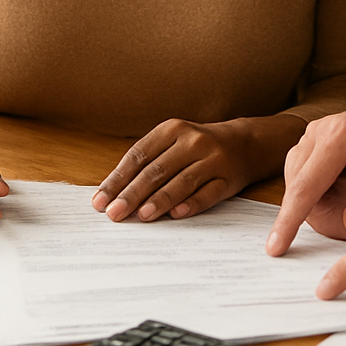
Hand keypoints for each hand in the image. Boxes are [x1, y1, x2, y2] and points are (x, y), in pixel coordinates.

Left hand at [93, 114, 305, 222]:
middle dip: (132, 194)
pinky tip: (176, 215)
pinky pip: (208, 193)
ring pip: (182, 181)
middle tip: (115, 214)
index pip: (138, 155)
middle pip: (157, 170)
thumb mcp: (172, 143)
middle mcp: (193, 141)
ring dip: (160, 200)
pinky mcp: (229, 178)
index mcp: (172, 129)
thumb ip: (146, 164)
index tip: (100, 200)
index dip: (118, 179)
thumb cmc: (196, 148)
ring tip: (141, 216)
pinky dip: (192, 204)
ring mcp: (213, 159)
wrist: (244, 144)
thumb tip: (112, 194)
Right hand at [266, 104, 345, 255]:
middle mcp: (315, 134)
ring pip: (300, 193)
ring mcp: (306, 141)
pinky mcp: (304, 151)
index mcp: (339, 136)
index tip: (276, 246)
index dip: (290, 220)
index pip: (306, 186)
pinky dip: (324, 199)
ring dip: (328, 207)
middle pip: (301, 193)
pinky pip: (304, 188)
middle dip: (329, 215)